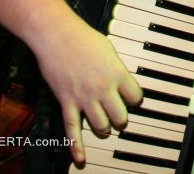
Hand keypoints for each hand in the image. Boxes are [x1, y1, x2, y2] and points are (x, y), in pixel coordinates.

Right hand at [33, 20, 142, 163]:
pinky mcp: (67, 102)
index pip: (136, 97)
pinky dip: (77, 146)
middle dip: (120, 119)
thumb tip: (120, 78)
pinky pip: (72, 129)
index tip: (131, 98)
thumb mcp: (109, 50)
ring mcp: (85, 98)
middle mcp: (104, 88)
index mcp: (117, 74)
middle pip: (121, 117)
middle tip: (117, 116)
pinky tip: (81, 159)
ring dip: (104, 129)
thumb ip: (116, 68)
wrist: (57, 36)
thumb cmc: (83, 38)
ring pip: (101, 126)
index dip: (134, 99)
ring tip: (104, 126)